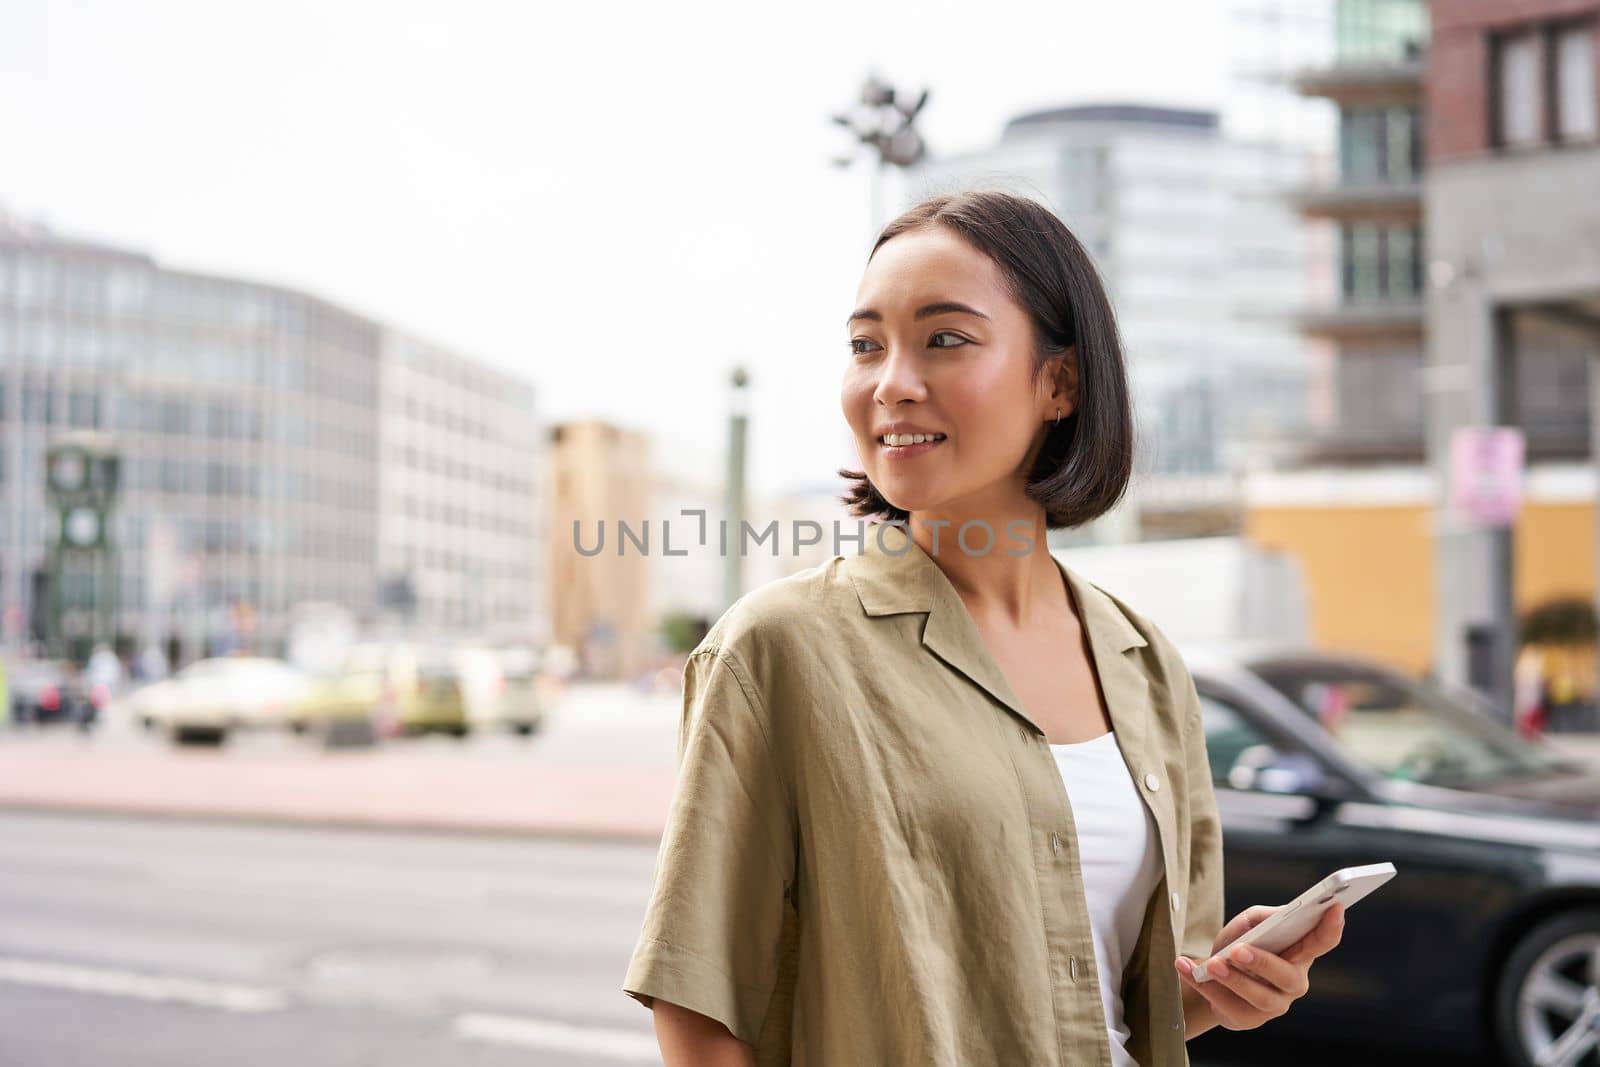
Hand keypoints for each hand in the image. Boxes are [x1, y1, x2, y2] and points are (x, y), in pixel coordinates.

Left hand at [1173, 901, 1345, 1031]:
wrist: (1210, 975)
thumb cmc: (1239, 945)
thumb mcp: (1249, 925)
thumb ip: (1263, 918)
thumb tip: (1274, 918)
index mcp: (1299, 954)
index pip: (1322, 942)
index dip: (1331, 927)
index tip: (1335, 907)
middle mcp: (1293, 982)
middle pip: (1287, 976)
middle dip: (1262, 962)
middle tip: (1237, 951)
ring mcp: (1273, 1005)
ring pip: (1257, 995)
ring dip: (1231, 979)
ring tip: (1211, 965)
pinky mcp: (1248, 1020)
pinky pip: (1227, 1004)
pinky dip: (1203, 985)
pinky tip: (1184, 967)